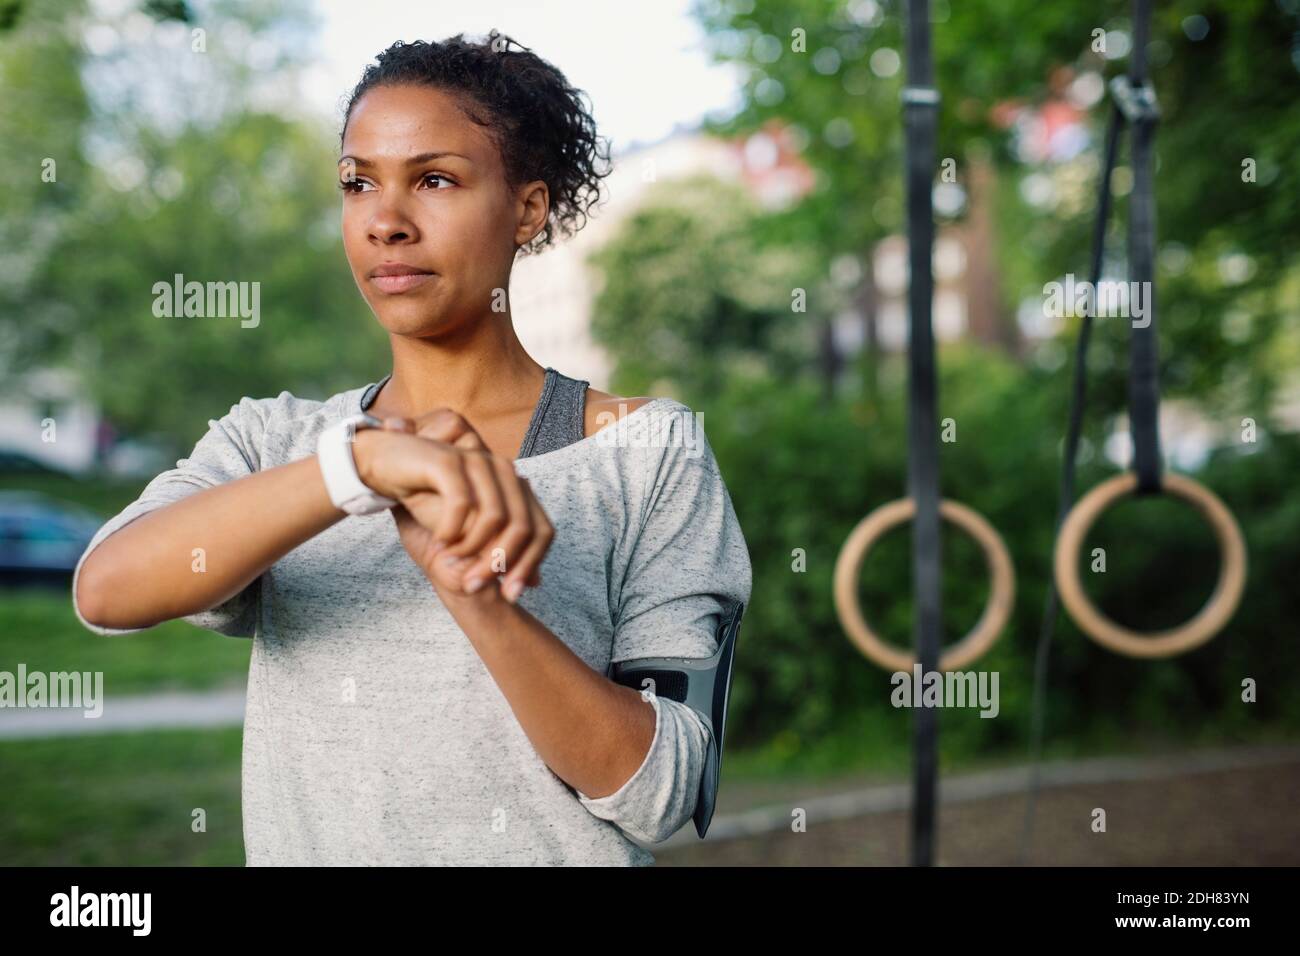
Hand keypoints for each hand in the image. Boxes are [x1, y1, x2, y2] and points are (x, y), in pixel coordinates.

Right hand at [354, 412, 551, 601]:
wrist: (386, 464)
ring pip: (495, 517)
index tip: (511, 595)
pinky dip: (452, 529)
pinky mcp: (450, 461)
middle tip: (474, 587)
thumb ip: (500, 551)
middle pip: (523, 528)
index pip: (542, 531)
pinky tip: (439, 542)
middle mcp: (504, 471)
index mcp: (515, 487)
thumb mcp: (469, 533)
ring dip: (474, 550)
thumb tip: (536, 583)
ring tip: (451, 563)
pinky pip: (461, 503)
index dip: (530, 564)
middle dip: (501, 564)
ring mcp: (479, 462)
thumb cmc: (428, 500)